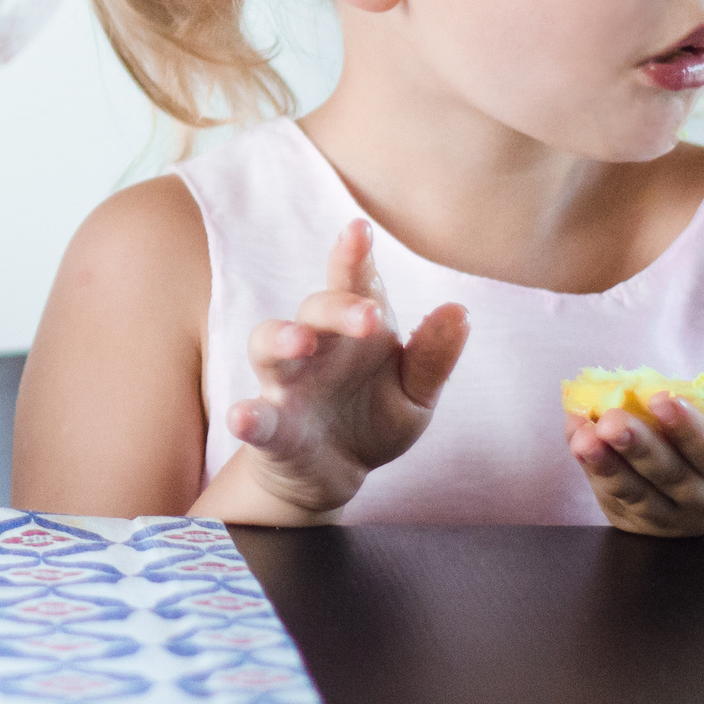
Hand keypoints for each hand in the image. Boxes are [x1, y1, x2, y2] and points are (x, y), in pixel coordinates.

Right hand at [225, 218, 470, 516]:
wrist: (337, 473)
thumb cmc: (374, 418)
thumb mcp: (415, 394)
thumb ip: (433, 356)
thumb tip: (460, 310)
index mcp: (354, 330)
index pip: (354, 283)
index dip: (353, 255)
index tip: (359, 229)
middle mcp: (315, 347)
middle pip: (315, 309)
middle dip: (337, 306)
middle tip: (369, 316)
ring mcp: (287, 385)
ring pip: (269, 347)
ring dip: (281, 339)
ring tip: (301, 342)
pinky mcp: (272, 429)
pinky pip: (255, 418)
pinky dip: (247, 416)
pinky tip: (243, 417)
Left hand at [566, 361, 703, 533]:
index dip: (691, 430)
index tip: (660, 398)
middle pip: (675, 478)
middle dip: (640, 448)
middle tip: (612, 420)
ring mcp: (675, 517)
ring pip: (640, 495)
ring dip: (608, 466)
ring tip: (583, 438)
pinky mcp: (640, 520)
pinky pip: (614, 497)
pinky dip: (592, 468)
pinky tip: (576, 435)